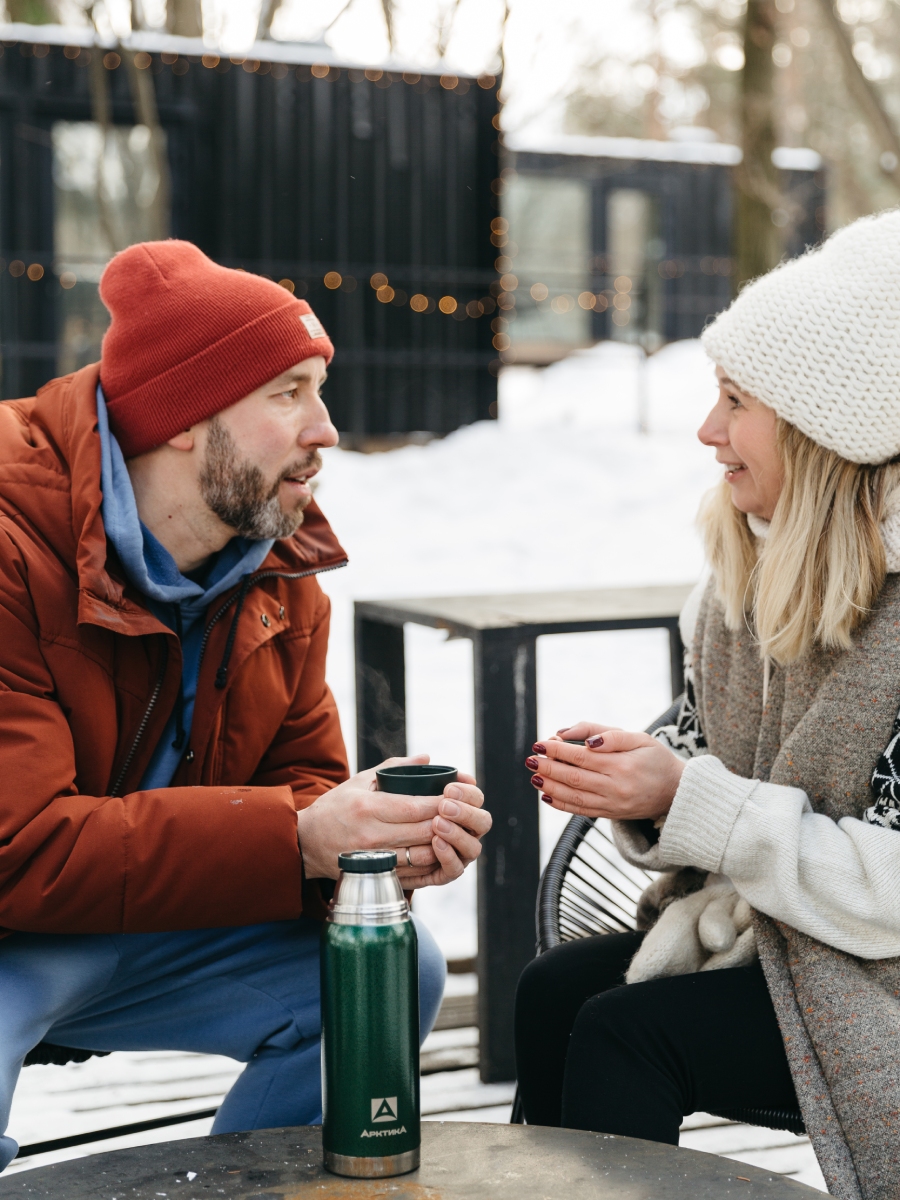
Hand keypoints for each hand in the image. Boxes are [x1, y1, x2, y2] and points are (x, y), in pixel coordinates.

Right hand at [296, 754, 490, 886]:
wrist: (306, 842)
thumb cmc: (336, 807)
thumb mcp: (360, 780)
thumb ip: (394, 768)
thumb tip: (426, 758)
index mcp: (368, 808)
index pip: (415, 807)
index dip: (440, 803)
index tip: (454, 796)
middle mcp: (371, 835)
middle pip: (423, 831)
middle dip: (447, 822)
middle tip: (460, 814)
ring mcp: (374, 859)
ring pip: (421, 855)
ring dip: (442, 845)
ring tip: (451, 832)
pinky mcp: (376, 875)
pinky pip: (413, 873)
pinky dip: (430, 863)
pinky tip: (438, 852)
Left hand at [525, 723, 684, 820]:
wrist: (677, 791)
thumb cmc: (656, 758)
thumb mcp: (639, 738)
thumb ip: (609, 735)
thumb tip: (580, 738)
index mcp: (623, 764)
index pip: (582, 757)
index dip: (558, 750)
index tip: (540, 743)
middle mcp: (616, 787)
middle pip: (575, 777)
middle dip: (549, 767)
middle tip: (530, 758)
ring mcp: (613, 804)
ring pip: (575, 796)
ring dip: (551, 786)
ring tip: (535, 776)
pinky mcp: (611, 814)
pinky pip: (582, 811)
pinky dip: (562, 804)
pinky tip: (547, 795)